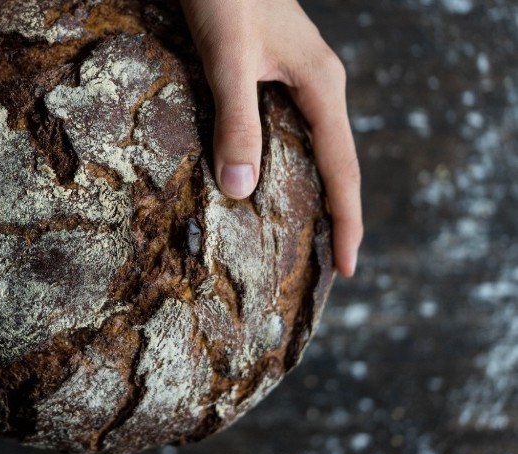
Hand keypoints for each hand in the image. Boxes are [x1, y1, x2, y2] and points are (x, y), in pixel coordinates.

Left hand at [179, 0, 362, 276]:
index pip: (343, 169)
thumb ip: (236, 120)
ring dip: (311, 192)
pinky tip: (265, 182)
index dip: (347, 221)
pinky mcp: (272, 72)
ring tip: (303, 236)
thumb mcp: (228, 60)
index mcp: (321, 86)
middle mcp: (317, 85)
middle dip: (335, 214)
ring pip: (311, 148)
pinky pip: (287, 131)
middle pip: (335, 163)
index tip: (349, 269)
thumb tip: (241, 190)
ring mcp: (296, 78)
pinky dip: (282, 164)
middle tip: (328, 266)